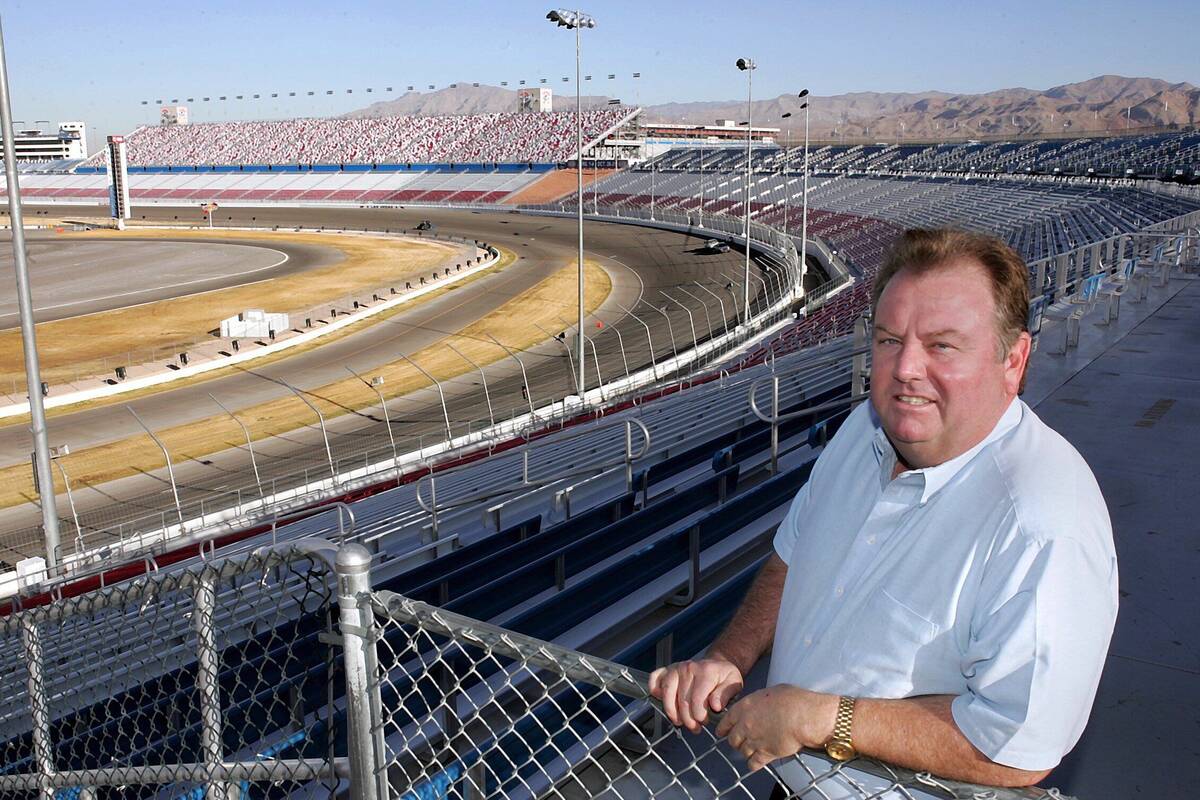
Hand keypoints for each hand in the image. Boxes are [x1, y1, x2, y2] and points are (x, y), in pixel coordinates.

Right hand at [648, 658, 743, 732]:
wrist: (717, 664)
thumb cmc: (724, 676)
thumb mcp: (733, 683)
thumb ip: (725, 695)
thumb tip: (715, 706)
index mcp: (706, 671)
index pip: (697, 698)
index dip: (699, 715)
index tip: (703, 722)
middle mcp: (688, 667)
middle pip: (682, 699)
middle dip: (688, 719)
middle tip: (694, 727)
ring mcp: (676, 668)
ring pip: (667, 692)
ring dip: (671, 711)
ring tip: (679, 721)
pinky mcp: (667, 670)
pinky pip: (655, 678)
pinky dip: (654, 689)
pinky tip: (661, 700)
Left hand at [715, 686, 838, 771]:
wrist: (804, 716)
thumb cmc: (792, 700)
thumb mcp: (770, 692)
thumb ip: (759, 702)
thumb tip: (761, 704)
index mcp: (744, 707)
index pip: (725, 721)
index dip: (723, 728)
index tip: (722, 732)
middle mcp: (745, 725)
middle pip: (732, 739)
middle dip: (736, 741)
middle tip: (742, 741)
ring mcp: (754, 741)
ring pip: (742, 752)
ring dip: (747, 752)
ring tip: (753, 750)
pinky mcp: (765, 754)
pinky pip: (753, 764)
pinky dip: (754, 764)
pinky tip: (758, 762)